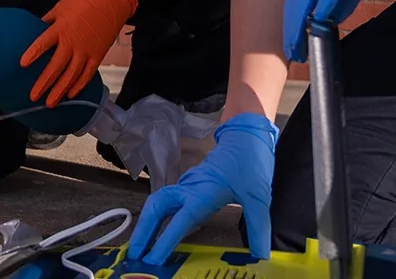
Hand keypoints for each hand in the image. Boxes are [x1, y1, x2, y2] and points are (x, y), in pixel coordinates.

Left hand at [20, 0, 136, 107]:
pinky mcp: (98, 55)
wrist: (111, 0)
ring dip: (60, 91)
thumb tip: (35, 30)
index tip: (22, 65)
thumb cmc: (83, 1)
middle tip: (33, 96)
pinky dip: (79, 86)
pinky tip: (70, 95)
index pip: (43, 43)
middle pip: (56, 66)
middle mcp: (72, 42)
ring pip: (71, 75)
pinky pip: (87, 74)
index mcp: (61, 28)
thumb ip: (47, 21)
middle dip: (44, 83)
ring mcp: (86, 51)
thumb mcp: (60, 7)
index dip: (33, 54)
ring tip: (50, 103)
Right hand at [127, 113, 278, 262]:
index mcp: (203, 192)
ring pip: (158, 203)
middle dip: (143, 232)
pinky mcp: (189, 186)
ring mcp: (187, 186)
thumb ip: (258, 229)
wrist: (246, 135)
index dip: (164, 240)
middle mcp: (189, 189)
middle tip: (135, 255)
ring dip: (147, 224)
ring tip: (141, 246)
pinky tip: (161, 232)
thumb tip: (261, 257)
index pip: (180, 220)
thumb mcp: (258, 197)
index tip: (153, 259)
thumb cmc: (250, 162)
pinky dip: (159, 219)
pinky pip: (168, 203)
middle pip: (156, 208)